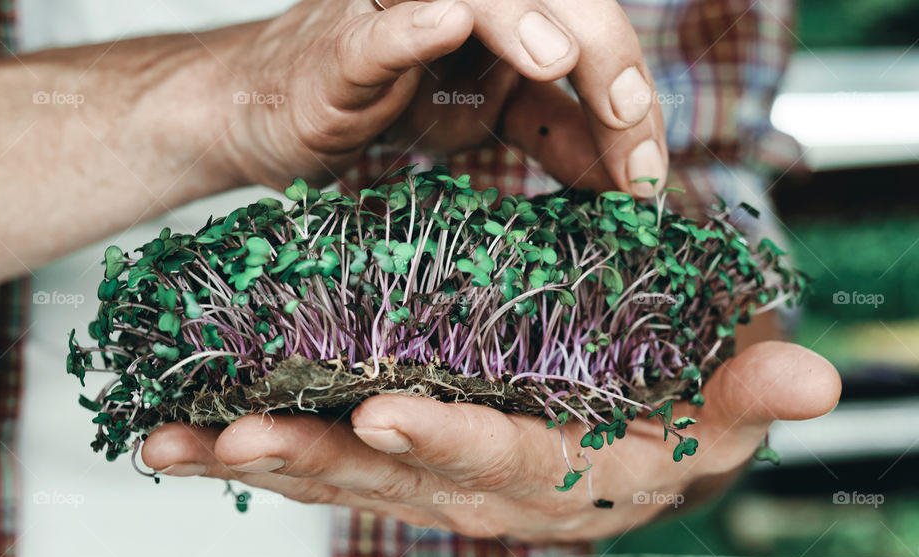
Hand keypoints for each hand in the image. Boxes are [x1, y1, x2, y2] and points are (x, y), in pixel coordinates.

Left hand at [142, 342, 840, 542]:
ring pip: (342, 477)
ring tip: (177, 444)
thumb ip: (747, 394)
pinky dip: (261, 450)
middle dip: (318, 459)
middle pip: (395, 478)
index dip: (451, 440)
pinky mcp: (399, 465)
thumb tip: (811, 376)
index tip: (388, 413)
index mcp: (563, 473)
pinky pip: (328, 463)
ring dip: (260, 459)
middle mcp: (485, 488)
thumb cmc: (670, 415)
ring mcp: (432, 480)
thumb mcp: (719, 406)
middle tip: (237, 438)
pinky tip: (192, 435)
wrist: (629, 442)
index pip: (504, 458)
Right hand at [220, 0, 665, 195]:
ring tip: (558, 58)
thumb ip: (555, 136)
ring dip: (520, 19)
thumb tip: (630, 172)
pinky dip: (408, 31)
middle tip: (632, 121)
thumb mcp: (481, 124)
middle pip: (551, 3)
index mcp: (507, 22)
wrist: (270, 112)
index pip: (588, 45)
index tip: (649, 176)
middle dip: (603, 58)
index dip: (630, 102)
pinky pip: (374, 34)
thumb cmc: (375, 103)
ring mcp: (398, 14)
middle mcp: (464, 4)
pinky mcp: (337, 48)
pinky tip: (444, 21)